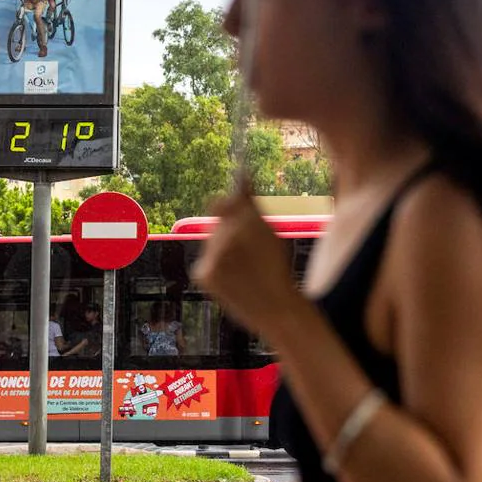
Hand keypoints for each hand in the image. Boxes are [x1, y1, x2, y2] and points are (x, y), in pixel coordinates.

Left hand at [191, 180, 301, 336]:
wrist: (277, 309)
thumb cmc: (277, 270)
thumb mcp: (271, 233)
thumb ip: (251, 204)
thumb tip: (242, 172)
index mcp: (249, 218)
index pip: (228, 199)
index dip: (230, 199)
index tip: (232, 199)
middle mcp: (229, 232)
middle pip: (218, 219)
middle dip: (229, 228)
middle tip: (248, 251)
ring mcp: (214, 253)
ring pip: (212, 240)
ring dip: (222, 249)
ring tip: (243, 268)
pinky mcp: (203, 272)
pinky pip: (205, 261)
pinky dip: (215, 267)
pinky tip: (232, 279)